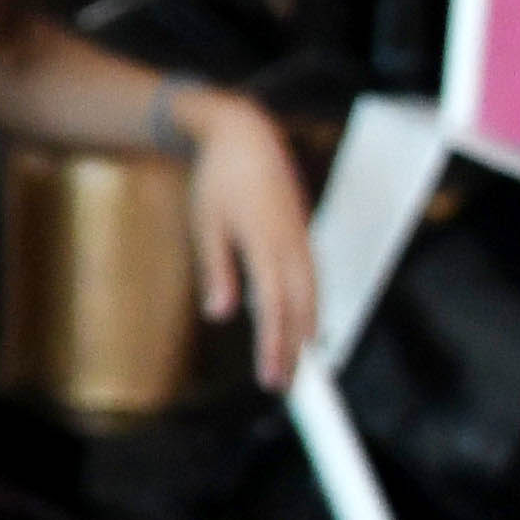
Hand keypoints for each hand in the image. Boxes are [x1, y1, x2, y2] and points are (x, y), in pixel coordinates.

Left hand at [179, 91, 319, 387]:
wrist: (245, 134)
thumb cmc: (218, 178)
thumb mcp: (206, 223)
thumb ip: (217, 270)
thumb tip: (220, 314)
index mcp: (265, 242)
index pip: (273, 306)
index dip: (274, 345)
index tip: (270, 377)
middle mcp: (291, 243)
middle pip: (300, 307)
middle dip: (294, 349)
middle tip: (285, 385)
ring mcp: (301, 236)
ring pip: (312, 293)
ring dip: (306, 330)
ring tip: (298, 364)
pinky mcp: (302, 231)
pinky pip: (312, 276)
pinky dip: (310, 305)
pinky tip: (304, 324)